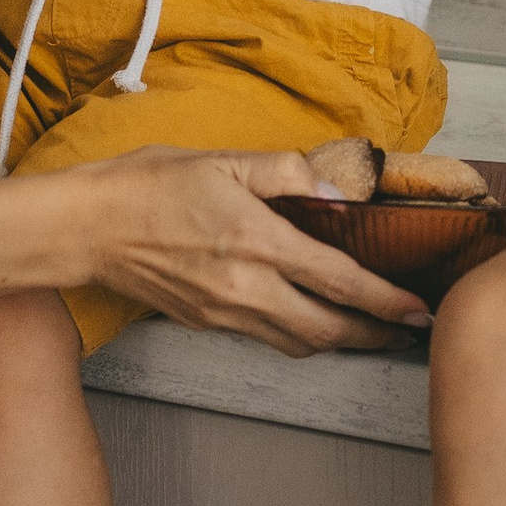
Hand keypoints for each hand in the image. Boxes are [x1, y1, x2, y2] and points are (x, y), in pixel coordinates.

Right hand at [77, 147, 434, 357]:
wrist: (88, 226)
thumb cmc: (149, 184)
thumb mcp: (223, 160)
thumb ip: (287, 173)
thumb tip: (335, 192)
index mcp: (255, 242)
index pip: (339, 281)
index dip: (385, 300)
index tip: (417, 308)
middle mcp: (244, 289)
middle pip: (326, 331)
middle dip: (373, 335)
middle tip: (405, 330)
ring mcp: (224, 313)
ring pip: (298, 344)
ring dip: (338, 341)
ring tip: (368, 329)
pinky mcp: (206, 323)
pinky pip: (266, 339)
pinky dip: (298, 335)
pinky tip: (310, 318)